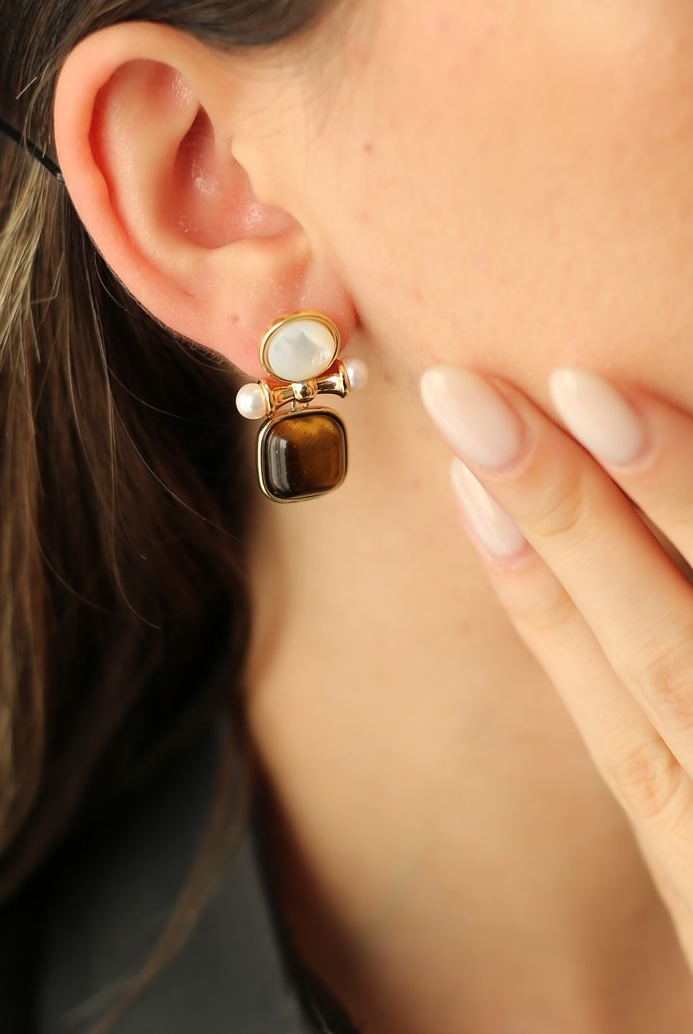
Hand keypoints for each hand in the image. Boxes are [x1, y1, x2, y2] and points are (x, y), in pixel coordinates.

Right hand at [420, 364, 692, 966]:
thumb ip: (647, 728)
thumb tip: (548, 580)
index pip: (597, 685)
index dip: (527, 581)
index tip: (464, 478)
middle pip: (656, 644)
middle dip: (565, 516)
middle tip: (479, 404)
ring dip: (674, 511)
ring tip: (597, 403)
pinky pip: (667, 731)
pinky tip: (690, 436)